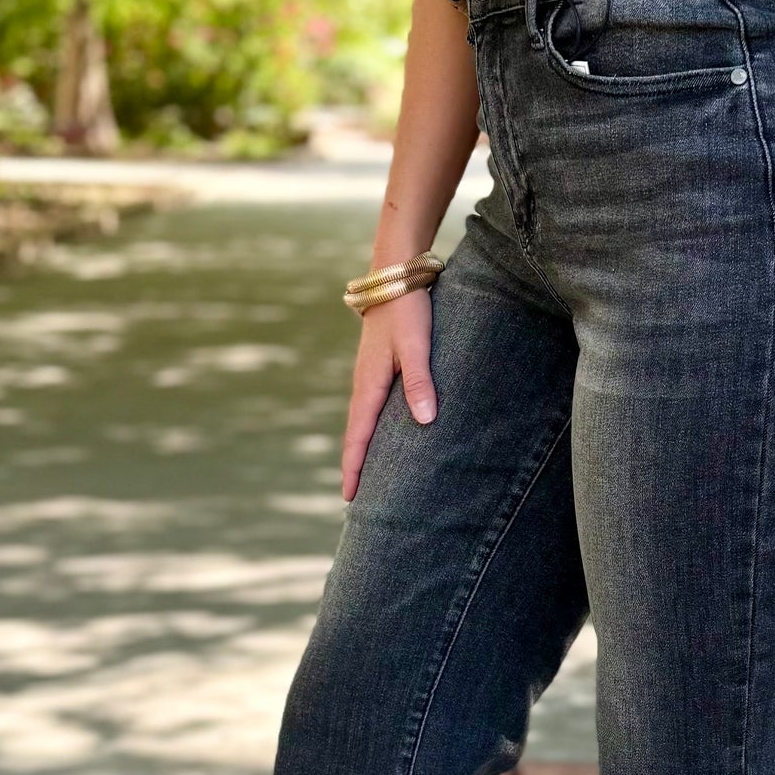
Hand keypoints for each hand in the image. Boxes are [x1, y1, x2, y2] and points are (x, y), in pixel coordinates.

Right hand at [341, 286, 435, 501]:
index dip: (354, 467)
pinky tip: (380, 436)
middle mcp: (363, 384)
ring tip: (366, 475)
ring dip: (362, 448)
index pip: (359, 435)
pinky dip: (371, 428)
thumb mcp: (417, 345)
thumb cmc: (408, 310)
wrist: (395, 275)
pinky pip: (370, 408)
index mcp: (369, 384)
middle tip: (354, 499)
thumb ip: (421, 381)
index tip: (349, 496)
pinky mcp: (377, 368)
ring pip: (363, 421)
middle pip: (356, 434)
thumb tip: (424, 420)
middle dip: (355, 465)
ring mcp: (369, 376)